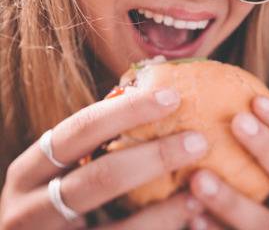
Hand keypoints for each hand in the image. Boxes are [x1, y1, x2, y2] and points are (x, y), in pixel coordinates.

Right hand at [0, 88, 207, 229]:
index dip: (126, 111)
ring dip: (164, 209)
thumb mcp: (62, 172)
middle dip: (154, 156)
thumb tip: (163, 92)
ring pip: (116, 227)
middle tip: (198, 141)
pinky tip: (188, 216)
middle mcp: (29, 209)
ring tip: (199, 190)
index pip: (79, 130)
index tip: (172, 96)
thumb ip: (98, 143)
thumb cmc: (58, 201)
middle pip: (99, 177)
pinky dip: (159, 229)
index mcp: (29, 171)